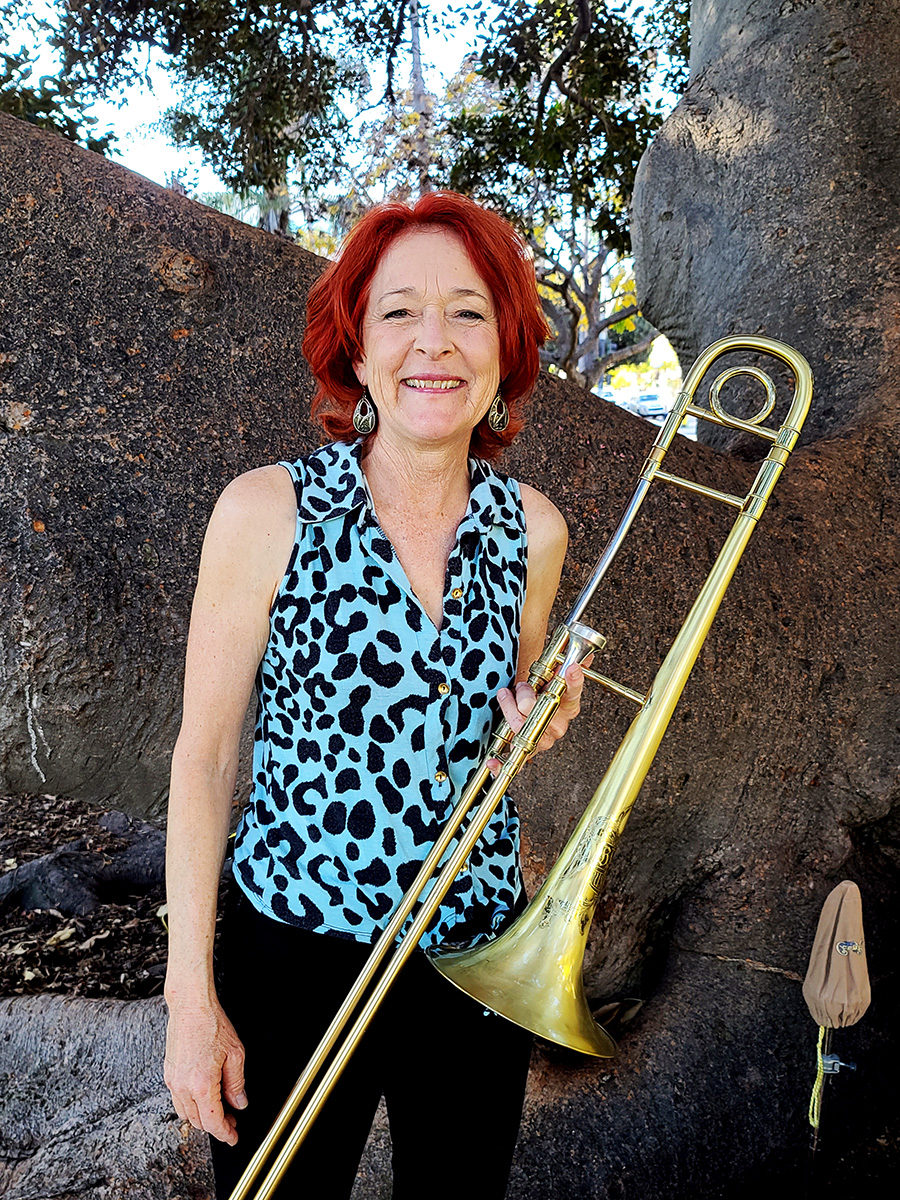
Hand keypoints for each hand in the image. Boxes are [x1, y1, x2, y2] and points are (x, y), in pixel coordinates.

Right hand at [164, 997, 246, 1144]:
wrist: (190, 1006)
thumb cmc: (212, 1024)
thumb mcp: (235, 1054)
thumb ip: (237, 1083)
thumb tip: (239, 1103)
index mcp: (201, 1084)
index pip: (213, 1122)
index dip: (225, 1133)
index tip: (233, 1137)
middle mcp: (183, 1086)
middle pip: (198, 1122)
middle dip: (216, 1126)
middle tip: (232, 1120)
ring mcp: (173, 1081)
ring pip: (186, 1113)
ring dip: (202, 1117)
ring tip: (220, 1109)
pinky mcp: (168, 1074)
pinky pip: (178, 1100)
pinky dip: (191, 1105)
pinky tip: (205, 1096)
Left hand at [495, 661, 587, 757]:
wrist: (531, 712)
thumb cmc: (540, 692)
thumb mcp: (550, 676)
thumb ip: (563, 665)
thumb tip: (585, 654)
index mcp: (569, 705)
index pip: (574, 691)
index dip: (574, 680)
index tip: (570, 667)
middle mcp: (559, 725)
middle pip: (543, 712)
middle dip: (526, 697)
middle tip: (520, 686)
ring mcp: (543, 740)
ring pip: (524, 728)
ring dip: (509, 710)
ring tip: (506, 695)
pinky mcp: (528, 752)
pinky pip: (516, 762)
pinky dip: (501, 764)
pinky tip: (492, 762)